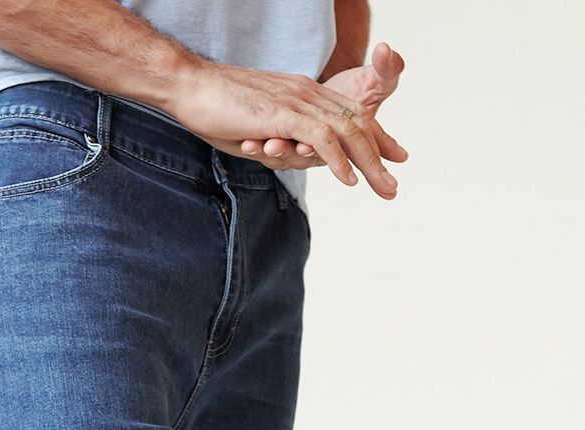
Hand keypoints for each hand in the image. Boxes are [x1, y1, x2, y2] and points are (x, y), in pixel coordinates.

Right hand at [187, 42, 406, 196]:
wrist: (190, 85)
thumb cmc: (217, 109)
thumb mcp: (256, 127)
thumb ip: (276, 139)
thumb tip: (283, 155)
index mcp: (303, 95)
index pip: (348, 116)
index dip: (373, 138)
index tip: (392, 161)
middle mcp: (307, 94)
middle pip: (355, 125)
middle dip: (378, 157)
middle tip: (393, 188)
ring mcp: (296, 101)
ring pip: (345, 132)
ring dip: (368, 163)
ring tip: (384, 189)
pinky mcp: (282, 112)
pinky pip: (320, 137)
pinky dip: (337, 160)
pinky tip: (349, 180)